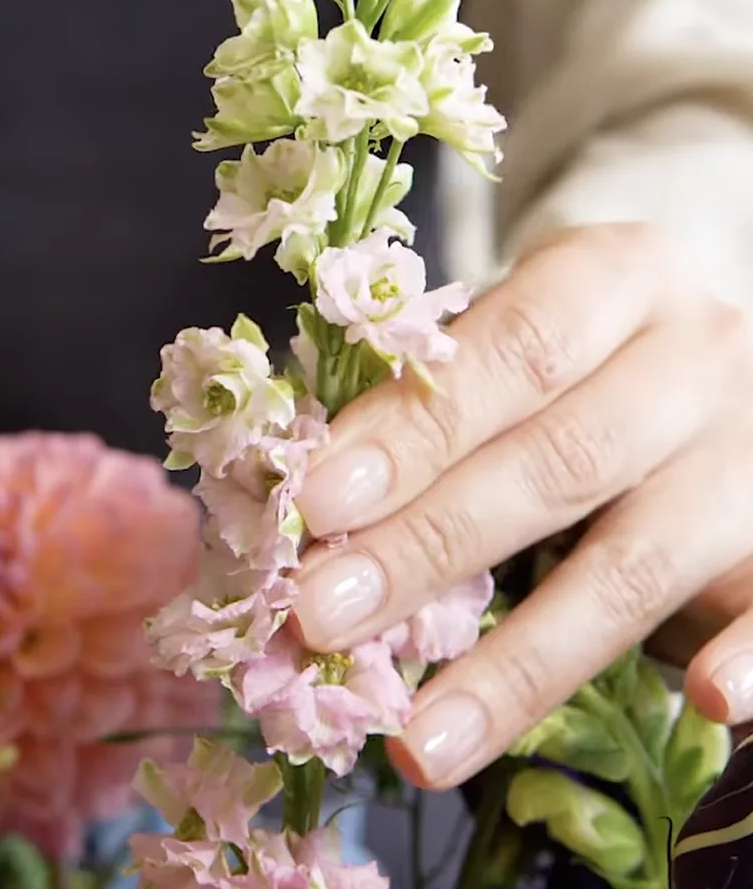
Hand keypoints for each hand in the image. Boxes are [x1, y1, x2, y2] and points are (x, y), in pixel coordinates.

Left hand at [290, 223, 752, 788]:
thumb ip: (426, 395)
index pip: (509, 351)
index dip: (412, 429)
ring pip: (637, 564)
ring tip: (420, 740)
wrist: (695, 339)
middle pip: (560, 459)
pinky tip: (701, 707)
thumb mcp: (507, 330)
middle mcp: (700, 357)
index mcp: (615, 277)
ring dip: (521, 661)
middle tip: (321, 615)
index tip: (315, 503)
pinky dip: (748, 661)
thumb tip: (310, 504)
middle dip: (430, 545)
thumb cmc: (572, 343)